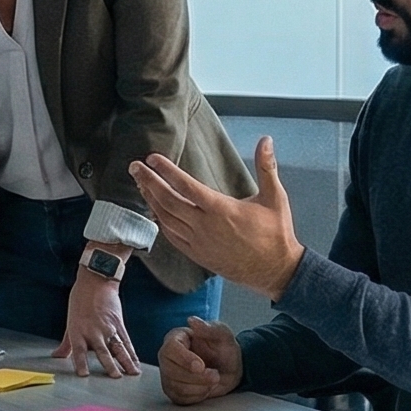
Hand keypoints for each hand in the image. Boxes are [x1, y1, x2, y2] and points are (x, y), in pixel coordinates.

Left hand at [55, 270, 138, 377]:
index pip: (78, 351)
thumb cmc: (80, 300)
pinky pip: (126, 341)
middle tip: (115, 377)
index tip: (84, 374)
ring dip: (126, 361)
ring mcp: (108, 328)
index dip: (80, 363)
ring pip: (118, 347)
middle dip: (110, 365)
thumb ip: (66, 343)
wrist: (96, 281)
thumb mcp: (70, 322)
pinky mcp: (119, 324)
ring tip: (132, 373)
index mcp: (78, 332)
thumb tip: (57, 356)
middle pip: (103, 351)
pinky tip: (136, 363)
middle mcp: (93, 331)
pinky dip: (132, 353)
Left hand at [130, 136, 303, 299]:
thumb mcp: (275, 197)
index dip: (166, 170)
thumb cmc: (276, 233)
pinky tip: (155, 212)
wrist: (275, 270)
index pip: (186, 185)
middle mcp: (204, 226)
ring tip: (140, 185)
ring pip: (166, 219)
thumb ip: (267, 167)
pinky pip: (172, 237)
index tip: (152, 158)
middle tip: (134, 167)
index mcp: (221, 209)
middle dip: (149, 182)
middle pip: (168, 201)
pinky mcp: (197, 255)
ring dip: (151, 201)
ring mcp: (198, 242)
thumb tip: (265, 140)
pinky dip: (160, 222)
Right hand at [159, 316, 242, 404]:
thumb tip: (192, 321)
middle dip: (196, 377)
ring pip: (175, 386)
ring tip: (213, 380)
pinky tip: (206, 388)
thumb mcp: (224, 336)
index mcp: (176, 338)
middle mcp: (167, 357)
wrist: (229, 370)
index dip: (184, 359)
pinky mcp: (173, 391)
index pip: (170, 349)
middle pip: (170, 370)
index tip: (201, 365)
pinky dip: (197, 395)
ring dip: (199, 387)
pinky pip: (180, 397)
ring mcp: (168, 375)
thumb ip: (211, 328)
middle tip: (215, 375)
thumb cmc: (224, 349)